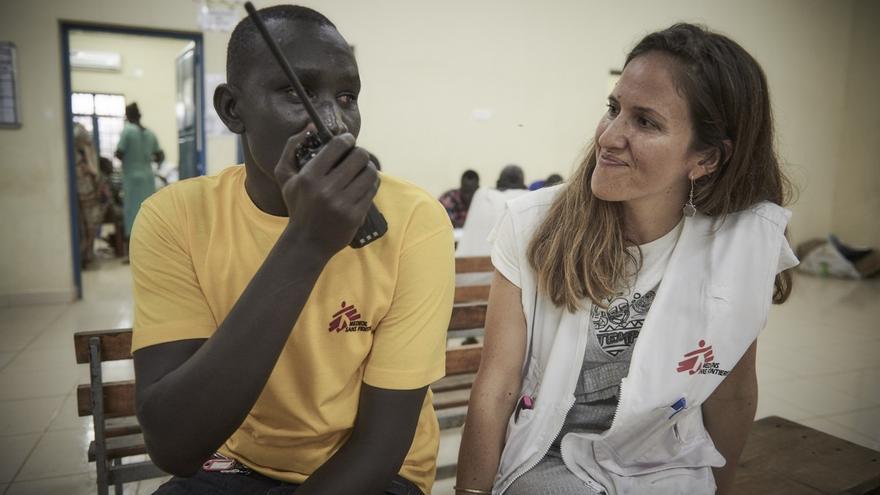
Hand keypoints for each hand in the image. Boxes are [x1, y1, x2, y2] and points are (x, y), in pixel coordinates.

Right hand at [275, 132, 378, 255]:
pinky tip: (363, 186)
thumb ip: (293, 147)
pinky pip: (372, 190)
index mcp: (310, 176)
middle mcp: (327, 189)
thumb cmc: (297, 206)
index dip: (347, 139)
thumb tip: (310, 125)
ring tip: (361, 171)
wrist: (307, 242)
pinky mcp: (355, 215)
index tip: (347, 142)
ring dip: (368, 169)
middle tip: (356, 158)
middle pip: (360, 157)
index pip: (339, 145)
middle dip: (360, 154)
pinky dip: (370, 185)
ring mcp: (343, 203)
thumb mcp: (286, 177)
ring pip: (370, 173)